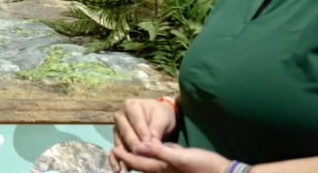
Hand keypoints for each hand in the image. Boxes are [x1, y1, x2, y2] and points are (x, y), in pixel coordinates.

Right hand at [110, 98, 178, 171]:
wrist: (157, 117)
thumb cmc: (160, 115)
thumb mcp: (162, 118)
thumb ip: (156, 128)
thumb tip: (151, 143)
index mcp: (131, 106)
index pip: (136, 121)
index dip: (143, 133)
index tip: (150, 144)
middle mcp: (120, 116)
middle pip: (126, 133)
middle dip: (135, 146)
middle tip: (142, 157)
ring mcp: (117, 129)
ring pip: (120, 143)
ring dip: (125, 156)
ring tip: (129, 166)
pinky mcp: (117, 140)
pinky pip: (115, 150)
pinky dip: (116, 160)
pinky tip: (119, 168)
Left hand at [112, 141, 229, 172]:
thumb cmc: (203, 166)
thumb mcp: (180, 157)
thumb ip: (159, 152)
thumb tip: (139, 147)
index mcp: (162, 169)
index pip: (138, 163)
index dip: (126, 156)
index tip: (114, 149)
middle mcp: (165, 170)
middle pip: (143, 165)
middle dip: (131, 159)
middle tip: (118, 150)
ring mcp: (174, 169)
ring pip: (153, 163)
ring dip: (143, 157)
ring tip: (135, 148)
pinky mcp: (182, 165)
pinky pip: (165, 160)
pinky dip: (157, 154)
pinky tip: (159, 147)